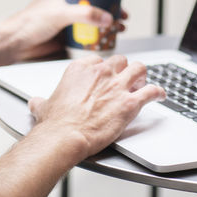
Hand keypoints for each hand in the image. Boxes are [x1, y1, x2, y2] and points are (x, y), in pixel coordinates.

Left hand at [2, 0, 126, 62]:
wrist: (14, 44)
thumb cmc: (29, 23)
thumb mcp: (61, 13)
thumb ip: (85, 14)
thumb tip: (106, 18)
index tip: (120, 2)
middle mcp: (67, 4)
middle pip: (95, 5)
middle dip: (110, 12)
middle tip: (123, 18)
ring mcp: (67, 20)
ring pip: (92, 21)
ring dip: (106, 26)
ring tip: (118, 30)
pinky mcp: (65, 35)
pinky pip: (85, 35)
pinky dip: (97, 38)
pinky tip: (104, 41)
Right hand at [28, 55, 165, 157]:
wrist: (65, 136)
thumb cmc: (55, 124)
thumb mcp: (43, 107)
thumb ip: (41, 101)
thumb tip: (35, 102)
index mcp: (81, 69)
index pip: (99, 60)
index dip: (104, 69)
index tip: (105, 76)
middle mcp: (101, 72)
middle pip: (121, 61)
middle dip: (124, 70)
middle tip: (125, 80)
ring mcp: (117, 86)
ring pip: (139, 68)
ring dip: (142, 76)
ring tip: (143, 83)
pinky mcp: (130, 102)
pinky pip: (152, 91)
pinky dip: (158, 92)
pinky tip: (160, 95)